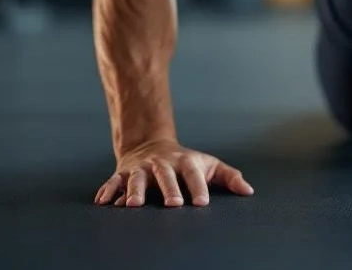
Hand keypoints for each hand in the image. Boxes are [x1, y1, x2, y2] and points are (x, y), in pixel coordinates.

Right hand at [95, 139, 254, 207]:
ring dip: (134, 191)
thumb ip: (229, 177)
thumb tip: (249, 191)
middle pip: (165, 176)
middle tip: (173, 205)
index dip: (198, 188)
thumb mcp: (209, 165)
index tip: (202, 203)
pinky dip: (107, 191)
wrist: (152, 146)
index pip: (193, 175)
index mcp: (184, 162)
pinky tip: (103, 203)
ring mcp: (141, 169)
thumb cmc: (186, 163)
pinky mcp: (123, 174)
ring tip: (133, 205)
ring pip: (136, 179)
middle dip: (169, 189)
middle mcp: (162, 164)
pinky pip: (113, 182)